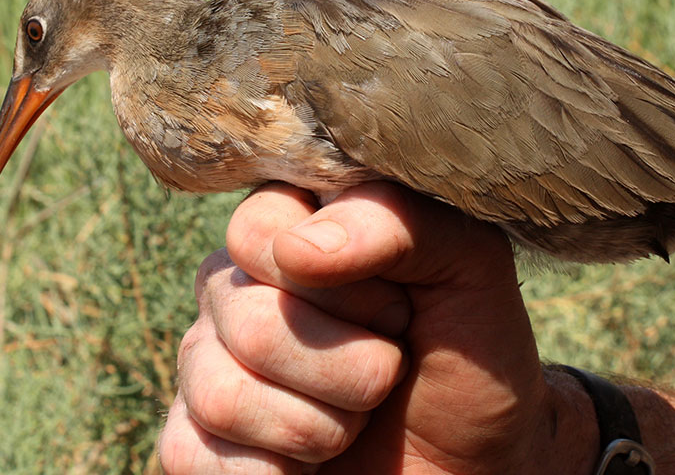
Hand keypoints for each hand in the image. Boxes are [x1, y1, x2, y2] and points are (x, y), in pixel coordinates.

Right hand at [158, 181, 597, 473]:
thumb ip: (398, 224)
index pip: (259, 231)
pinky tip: (312, 465)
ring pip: (220, 394)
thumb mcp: (467, 268)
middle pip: (244, 318)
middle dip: (348, 367)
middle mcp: (235, 286)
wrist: (480, 463)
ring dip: (320, 426)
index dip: (344, 285)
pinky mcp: (195, 440)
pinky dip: (275, 473)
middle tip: (388, 373)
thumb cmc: (472, 354)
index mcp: (289, 225)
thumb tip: (296, 248)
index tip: (400, 309)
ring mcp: (207, 363)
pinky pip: (194, 456)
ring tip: (357, 421)